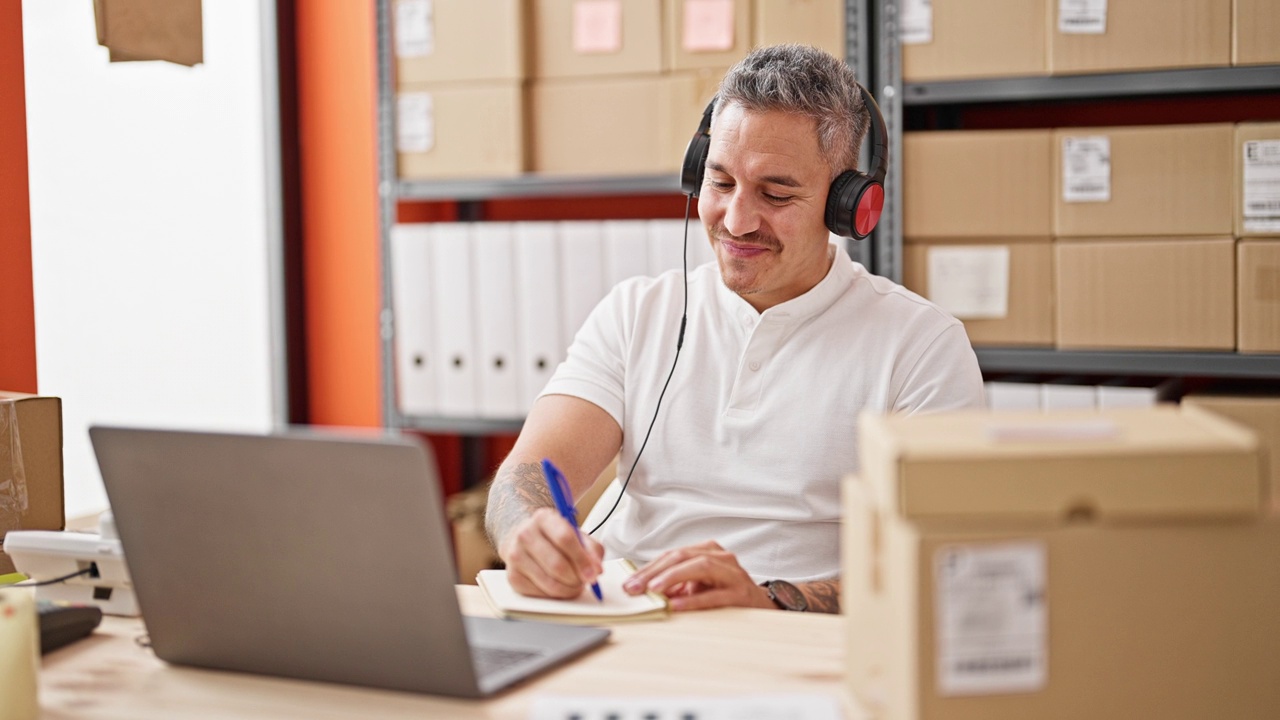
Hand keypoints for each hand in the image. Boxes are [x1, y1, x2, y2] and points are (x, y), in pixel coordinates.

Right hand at [497, 507, 603, 599]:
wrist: (525, 538)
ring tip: (575, 585)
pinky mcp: (512, 576)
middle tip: (586, 582)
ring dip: (568, 589)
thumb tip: (596, 570)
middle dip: (577, 578)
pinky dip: (554, 595)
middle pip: (557, 564)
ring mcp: (515, 555)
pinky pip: (539, 594)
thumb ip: (591, 549)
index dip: (582, 559)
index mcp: (543, 518)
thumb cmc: (554, 537)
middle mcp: (525, 534)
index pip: (565, 538)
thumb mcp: (576, 534)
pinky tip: (559, 587)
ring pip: (549, 583)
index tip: (594, 573)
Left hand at [621, 540, 774, 611]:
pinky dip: (693, 600)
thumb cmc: (726, 593)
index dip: (648, 567)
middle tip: (634, 588)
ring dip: (672, 578)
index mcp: (708, 551)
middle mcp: (721, 558)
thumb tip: (644, 589)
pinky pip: (714, 595)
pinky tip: (676, 605)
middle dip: (654, 572)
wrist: (763, 606)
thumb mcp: (699, 585)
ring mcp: (733, 574)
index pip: (673, 555)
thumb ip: (676, 584)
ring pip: (699, 567)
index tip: (629, 582)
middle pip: (682, 557)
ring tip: (653, 590)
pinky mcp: (741, 594)